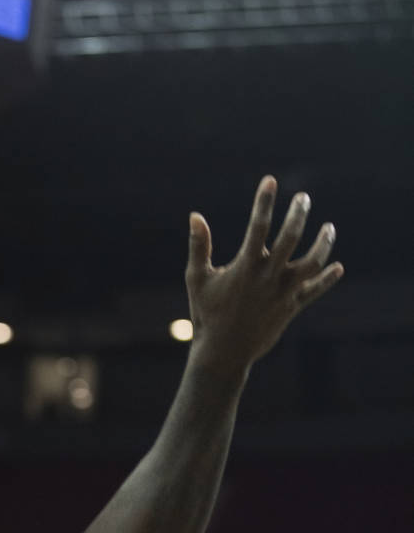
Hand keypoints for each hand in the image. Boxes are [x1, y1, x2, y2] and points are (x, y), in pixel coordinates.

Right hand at [185, 175, 343, 368]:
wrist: (223, 351)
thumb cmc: (206, 313)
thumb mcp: (197, 278)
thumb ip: (199, 246)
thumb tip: (195, 216)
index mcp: (245, 266)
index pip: (258, 226)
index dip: (264, 201)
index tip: (270, 181)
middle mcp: (268, 276)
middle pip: (291, 237)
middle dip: (298, 213)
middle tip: (303, 197)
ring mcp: (284, 292)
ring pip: (313, 262)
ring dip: (324, 243)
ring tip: (329, 228)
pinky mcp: (292, 307)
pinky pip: (315, 291)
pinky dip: (327, 278)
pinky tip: (337, 266)